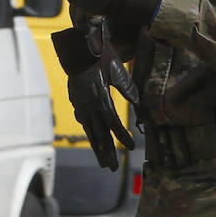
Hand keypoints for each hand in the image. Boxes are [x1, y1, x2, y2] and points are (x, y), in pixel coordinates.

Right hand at [51, 19, 138, 171]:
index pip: (112, 121)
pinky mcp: (77, 102)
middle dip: (106, 152)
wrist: (80, 48)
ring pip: (89, 131)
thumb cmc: (102, 57)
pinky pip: (84, 122)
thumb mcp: (118, 69)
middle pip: (98, 132)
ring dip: (97, 148)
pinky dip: (90, 134)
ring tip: (103, 163)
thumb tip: (138, 104)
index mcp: (100, 96)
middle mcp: (89, 103)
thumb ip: (127, 88)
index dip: (121, 136)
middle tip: (111, 168)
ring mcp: (81, 104)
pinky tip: (95, 143)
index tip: (131, 147)